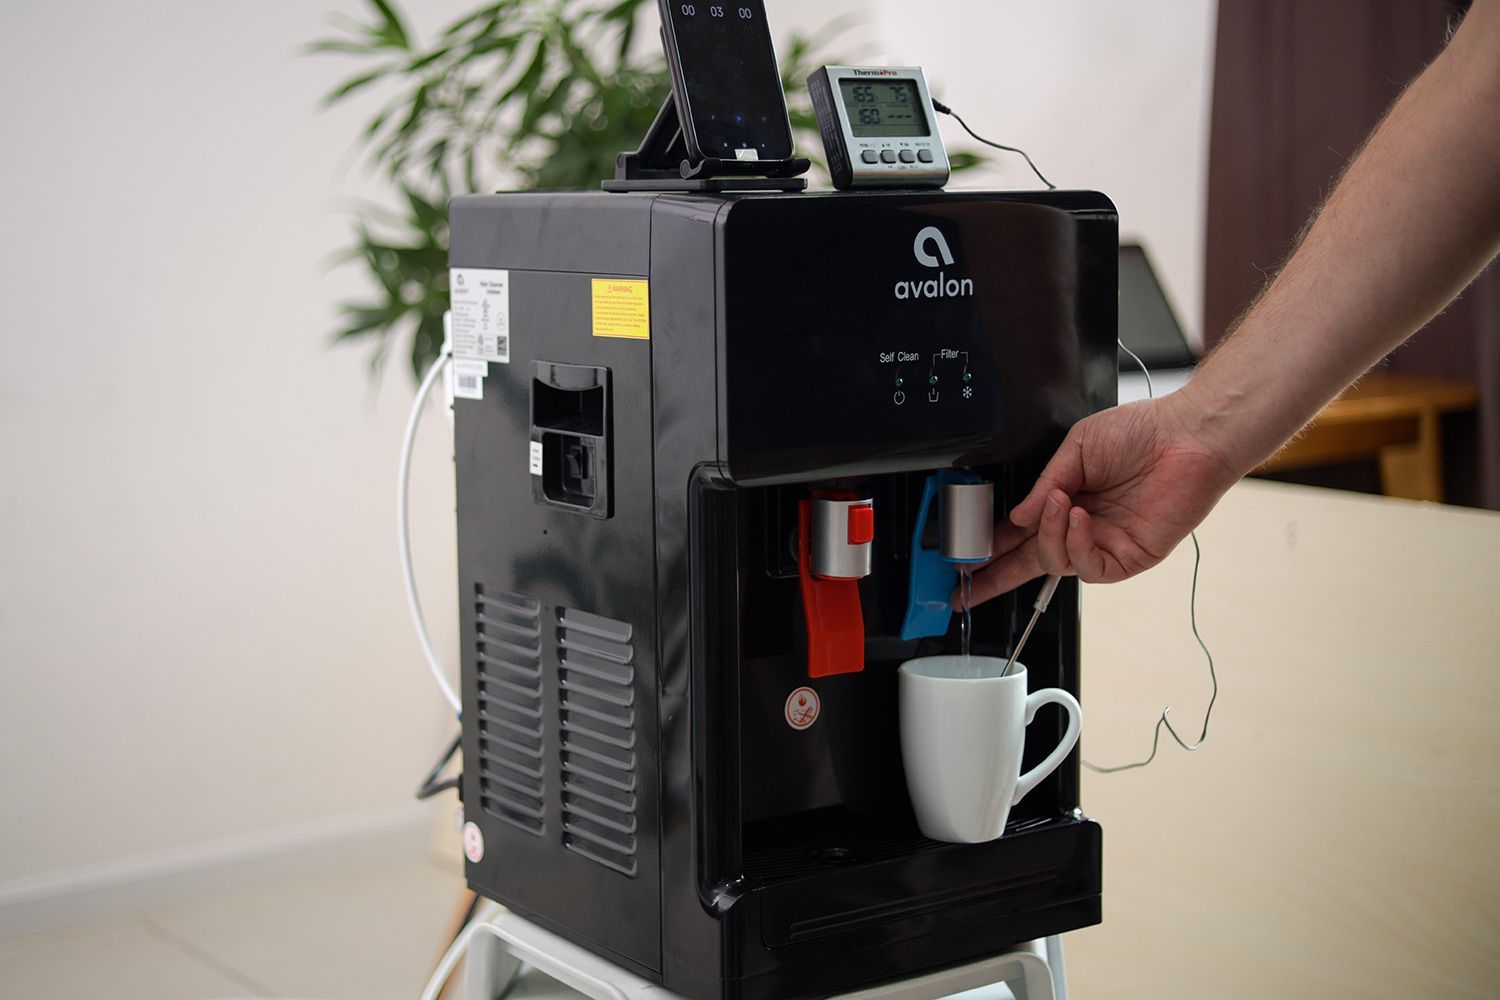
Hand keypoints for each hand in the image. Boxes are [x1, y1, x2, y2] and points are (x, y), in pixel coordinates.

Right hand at [956, 393, 1241, 606]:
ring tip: (1059, 502)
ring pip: (1054, 562)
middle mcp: (1081, 526)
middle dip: (994, 576)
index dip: (991, 545)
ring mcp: (1102, 544)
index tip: (964, 556)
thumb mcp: (1078, 447)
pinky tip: (1079, 517)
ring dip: (1048, 534)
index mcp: (1065, 499)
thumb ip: (1045, 483)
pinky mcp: (1127, 557)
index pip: (1020, 532)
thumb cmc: (1141, 432)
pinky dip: (1076, 543)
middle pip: (1029, 561)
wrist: (1187, 436)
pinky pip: (1088, 566)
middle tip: (967, 584)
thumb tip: (1019, 516)